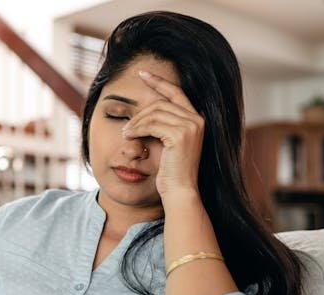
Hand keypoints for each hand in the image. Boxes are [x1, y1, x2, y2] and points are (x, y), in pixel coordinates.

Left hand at [121, 70, 203, 198]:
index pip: (176, 92)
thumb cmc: (171, 170)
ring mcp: (191, 126)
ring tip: (126, 134)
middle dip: (139, 114)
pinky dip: (137, 129)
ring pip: (153, 113)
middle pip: (159, 104)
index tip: (142, 74)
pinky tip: (129, 137)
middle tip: (126, 129)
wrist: (179, 190)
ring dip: (135, 123)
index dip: (158, 82)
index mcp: (196, 119)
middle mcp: (197, 119)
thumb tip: (143, 110)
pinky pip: (151, 124)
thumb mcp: (166, 142)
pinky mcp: (181, 135)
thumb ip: (161, 124)